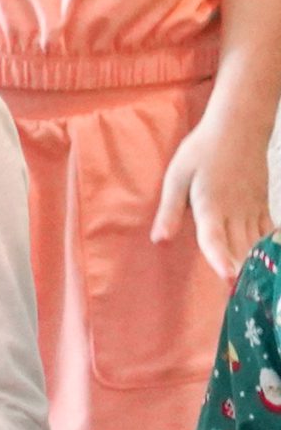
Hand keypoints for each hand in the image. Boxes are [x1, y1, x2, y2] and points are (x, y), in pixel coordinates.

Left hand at [155, 110, 273, 281]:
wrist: (237, 129)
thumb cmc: (201, 151)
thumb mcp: (176, 176)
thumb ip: (170, 210)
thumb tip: (159, 240)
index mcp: (210, 205)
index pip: (215, 238)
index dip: (220, 258)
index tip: (228, 278)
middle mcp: (235, 212)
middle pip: (239, 249)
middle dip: (240, 275)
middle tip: (237, 301)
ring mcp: (253, 209)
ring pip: (256, 244)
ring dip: (256, 266)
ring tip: (255, 291)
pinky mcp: (263, 206)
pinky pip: (268, 233)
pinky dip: (269, 250)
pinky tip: (269, 266)